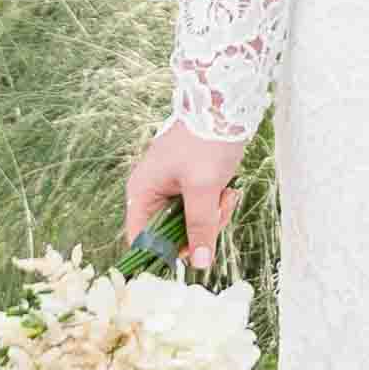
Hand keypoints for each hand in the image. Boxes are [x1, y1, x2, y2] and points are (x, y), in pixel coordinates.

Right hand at [124, 122, 247, 265]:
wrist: (223, 106)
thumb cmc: (206, 141)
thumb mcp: (204, 188)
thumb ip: (200, 226)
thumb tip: (200, 264)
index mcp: (142, 192)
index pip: (141, 239)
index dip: (162, 254)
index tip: (189, 261)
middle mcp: (152, 192)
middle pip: (171, 235)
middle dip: (199, 229)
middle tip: (218, 211)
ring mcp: (172, 188)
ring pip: (190, 223)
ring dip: (213, 216)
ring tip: (226, 194)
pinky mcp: (190, 184)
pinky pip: (201, 209)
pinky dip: (216, 205)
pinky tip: (228, 190)